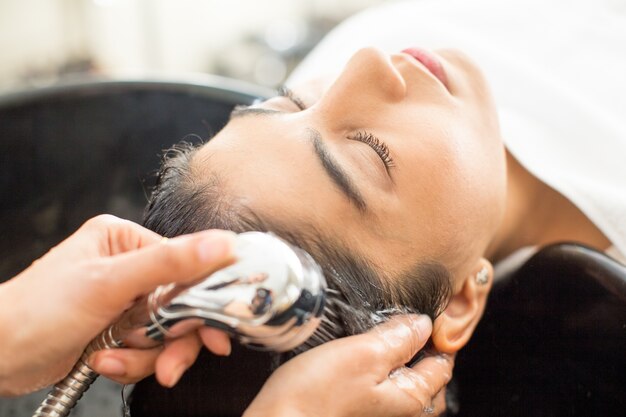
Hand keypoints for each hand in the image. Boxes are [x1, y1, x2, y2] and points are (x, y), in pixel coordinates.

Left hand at [0, 215, 233, 395]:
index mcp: (127, 240)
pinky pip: (148, 349)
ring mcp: (125, 301)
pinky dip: (131, 363)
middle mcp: (130, 267)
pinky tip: (104, 362)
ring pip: (167, 332)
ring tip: (115, 360)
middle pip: (181, 304)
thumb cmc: (37, 310)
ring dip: (146, 355)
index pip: (187, 265)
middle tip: (169, 364)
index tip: (216, 330)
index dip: (205, 298)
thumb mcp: (108, 283)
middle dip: (171, 339)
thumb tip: (222, 243)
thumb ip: (168, 263)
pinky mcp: (120, 330)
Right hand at [244, 315, 452, 416]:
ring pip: (400, 382)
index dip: (437, 335)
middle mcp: (400, 411)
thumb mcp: (364, 354)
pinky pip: (379, 388)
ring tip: (382, 334)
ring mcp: (377, 412)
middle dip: (422, 350)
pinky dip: (379, 370)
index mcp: (411, 398)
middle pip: (425, 378)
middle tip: (407, 322)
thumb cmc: (316, 394)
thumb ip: (399, 338)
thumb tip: (423, 324)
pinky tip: (361, 355)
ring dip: (398, 358)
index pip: (441, 364)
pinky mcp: (356, 409)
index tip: (428, 311)